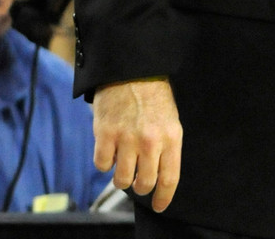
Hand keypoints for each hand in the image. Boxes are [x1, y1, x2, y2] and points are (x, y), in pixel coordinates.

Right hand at [93, 77, 182, 212]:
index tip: (158, 205)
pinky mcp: (105, 134)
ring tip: (123, 162)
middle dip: (140, 186)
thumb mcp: (170, 119)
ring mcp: (127, 138)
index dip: (163, 197)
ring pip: (122, 180)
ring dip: (122, 176)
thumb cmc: (153, 95)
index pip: (169, 178)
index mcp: (171, 136)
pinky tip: (110, 148)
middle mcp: (150, 141)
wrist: (131, 69)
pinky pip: (103, 165)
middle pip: (144, 183)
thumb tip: (159, 177)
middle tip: (137, 179)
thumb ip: (166, 147)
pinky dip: (105, 162)